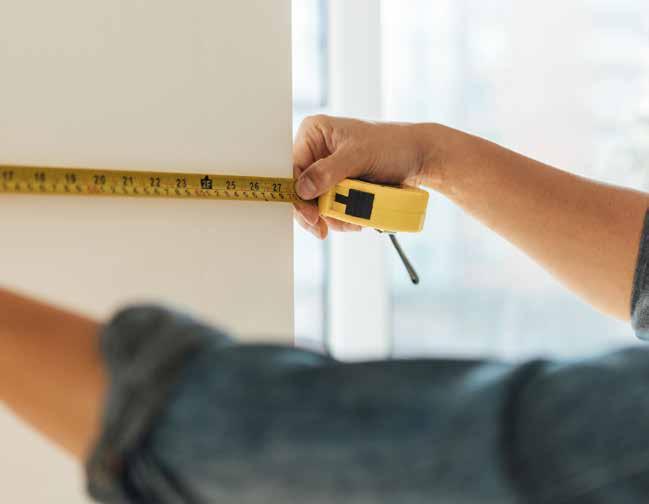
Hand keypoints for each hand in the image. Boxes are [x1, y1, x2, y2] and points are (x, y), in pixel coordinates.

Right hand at [293, 115, 439, 238]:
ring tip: (351, 222)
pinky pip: (331, 205)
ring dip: (332, 216)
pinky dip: (341, 216)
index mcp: (314, 133)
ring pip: (316, 202)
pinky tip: (355, 219)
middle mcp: (316, 149)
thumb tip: (303, 189)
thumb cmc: (392, 145)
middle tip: (324, 229)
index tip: (311, 216)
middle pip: (302, 189)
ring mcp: (327, 168)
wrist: (419, 156)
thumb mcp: (358, 156)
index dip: (298, 195)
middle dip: (316, 211)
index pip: (293, 169)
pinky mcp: (339, 183)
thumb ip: (328, 172)